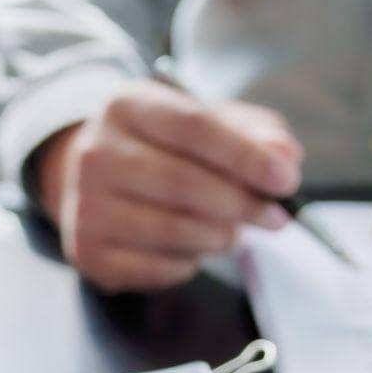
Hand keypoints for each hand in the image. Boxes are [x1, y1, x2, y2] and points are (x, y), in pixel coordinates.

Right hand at [34, 79, 302, 291]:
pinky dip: (190, 262)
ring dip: (219, 236)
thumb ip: (254, 134)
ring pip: (172, 230)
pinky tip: (192, 246)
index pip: (193, 128)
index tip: (285, 180)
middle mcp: (96, 153)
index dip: (245, 156)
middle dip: (241, 204)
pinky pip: (158, 267)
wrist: (94, 178)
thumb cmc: (164, 148)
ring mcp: (85, 205)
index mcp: (127, 106)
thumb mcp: (207, 122)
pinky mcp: (87, 252)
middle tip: (275, 217)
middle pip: (183, 183)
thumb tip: (285, 158)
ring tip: (232, 230)